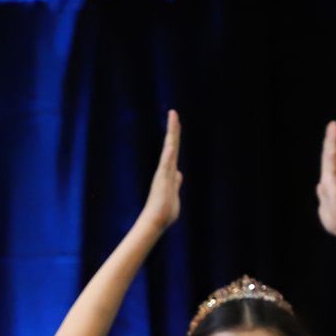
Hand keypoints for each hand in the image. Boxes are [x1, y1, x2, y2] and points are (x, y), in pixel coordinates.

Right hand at [138, 110, 182, 230]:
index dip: (175, 136)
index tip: (176, 122)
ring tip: (173, 119)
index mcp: (169, 172)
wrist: (156, 222)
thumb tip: (179, 174)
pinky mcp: (161, 182)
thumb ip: (176, 182)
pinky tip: (170, 146)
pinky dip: (168, 156)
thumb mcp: (174, 194)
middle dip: (173, 128)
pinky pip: (165, 166)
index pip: (173, 150)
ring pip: (169, 150)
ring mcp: (163, 174)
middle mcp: (165, 170)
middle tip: (173, 112)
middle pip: (171, 145)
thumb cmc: (164, 212)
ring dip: (171, 135)